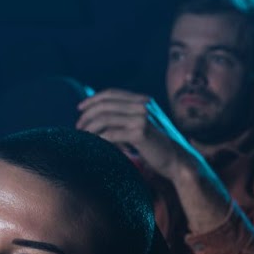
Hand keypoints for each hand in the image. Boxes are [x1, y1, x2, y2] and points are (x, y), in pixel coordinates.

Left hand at [76, 90, 194, 177]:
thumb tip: (96, 115)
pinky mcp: (139, 134)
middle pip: (105, 105)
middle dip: (88, 114)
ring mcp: (141, 119)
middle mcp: (141, 107)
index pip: (111, 94)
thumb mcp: (138, 127)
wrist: (174, 160)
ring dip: (90, 127)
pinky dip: (99, 139)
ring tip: (83, 136)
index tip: (80, 108)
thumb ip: (123, 118)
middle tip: (78, 126)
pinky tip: (94, 144)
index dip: (93, 98)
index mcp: (140, 102)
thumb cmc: (153, 147)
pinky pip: (111, 134)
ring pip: (105, 118)